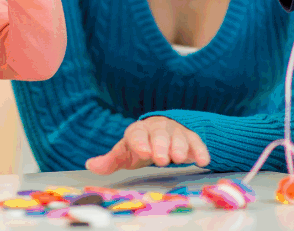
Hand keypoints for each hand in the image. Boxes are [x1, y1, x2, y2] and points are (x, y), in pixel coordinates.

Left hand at [84, 117, 209, 174]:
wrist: (160, 131)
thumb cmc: (140, 145)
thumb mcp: (124, 153)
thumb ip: (110, 160)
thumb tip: (91, 165)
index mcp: (137, 132)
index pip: (137, 134)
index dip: (139, 143)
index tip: (143, 152)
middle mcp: (157, 128)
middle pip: (159, 135)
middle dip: (160, 146)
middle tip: (161, 159)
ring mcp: (175, 132)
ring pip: (178, 137)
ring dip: (180, 147)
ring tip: (179, 159)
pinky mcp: (190, 137)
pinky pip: (196, 142)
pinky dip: (200, 150)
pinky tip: (202, 160)